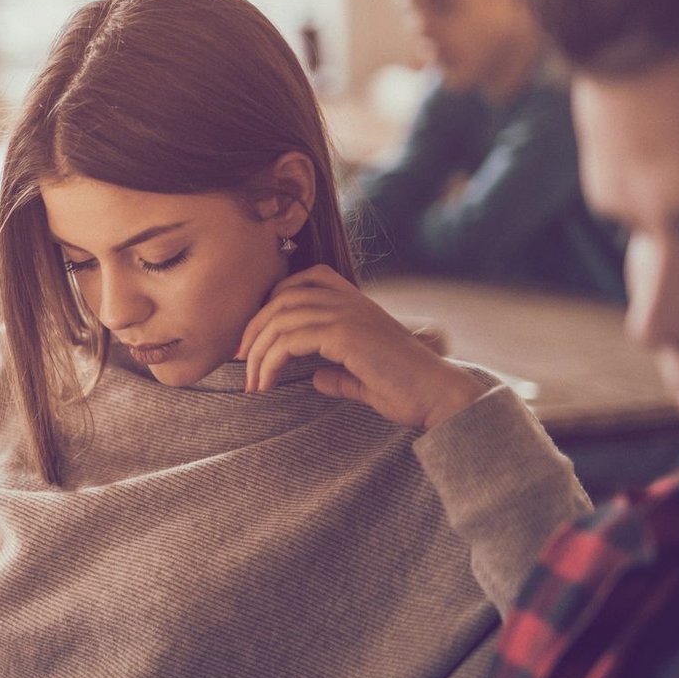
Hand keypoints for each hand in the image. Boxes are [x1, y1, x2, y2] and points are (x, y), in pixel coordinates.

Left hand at [237, 266, 487, 429]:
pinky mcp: (345, 335)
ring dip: (256, 352)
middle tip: (239, 361)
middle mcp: (351, 301)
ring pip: (280, 319)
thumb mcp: (364, 378)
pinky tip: (265, 384)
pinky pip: (290, 340)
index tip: (255, 338)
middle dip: (252, 330)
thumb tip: (316, 378)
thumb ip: (338, 373)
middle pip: (281, 298)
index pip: (304, 280)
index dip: (271, 303)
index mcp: (357, 303)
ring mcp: (348, 314)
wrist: (439, 396)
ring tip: (250, 383)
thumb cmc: (407, 390)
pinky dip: (269, 362)